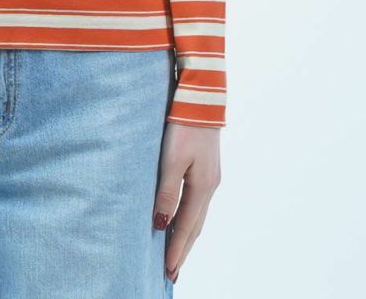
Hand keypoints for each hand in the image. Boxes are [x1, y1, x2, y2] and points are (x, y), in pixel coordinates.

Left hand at [153, 122, 221, 282]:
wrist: (200, 98)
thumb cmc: (183, 126)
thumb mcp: (171, 159)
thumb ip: (166, 192)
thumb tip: (161, 224)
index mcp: (203, 186)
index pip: (187, 227)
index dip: (177, 249)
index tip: (168, 271)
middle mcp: (210, 185)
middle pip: (195, 226)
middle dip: (183, 249)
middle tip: (172, 272)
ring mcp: (210, 177)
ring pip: (197, 214)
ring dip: (186, 235)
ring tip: (175, 253)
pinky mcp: (205, 168)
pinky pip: (196, 202)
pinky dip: (188, 217)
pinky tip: (180, 219)